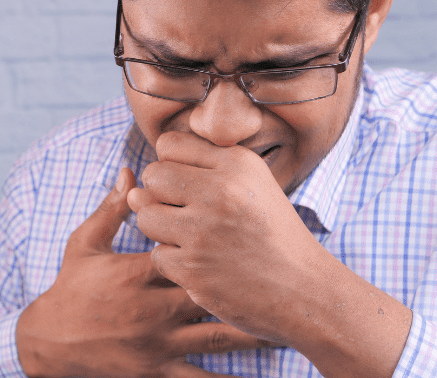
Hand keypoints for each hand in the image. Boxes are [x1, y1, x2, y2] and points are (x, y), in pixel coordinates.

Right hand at [16, 167, 274, 377]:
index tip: (249, 231)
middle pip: (211, 293)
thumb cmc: (69, 288)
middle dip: (246, 286)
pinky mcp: (156, 370)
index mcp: (137, 274)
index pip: (186, 251)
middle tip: (287, 278)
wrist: (48, 341)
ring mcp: (157, 343)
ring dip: (251, 331)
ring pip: (214, 337)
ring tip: (287, 326)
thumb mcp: (85, 244)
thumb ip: (111, 209)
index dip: (217, 242)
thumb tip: (130, 171)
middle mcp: (152, 308)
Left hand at [130, 132, 412, 377]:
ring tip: (193, 238)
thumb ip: (196, 173)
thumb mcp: (251, 185)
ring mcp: (204, 231)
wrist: (305, 291)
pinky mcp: (192, 267)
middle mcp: (219, 191)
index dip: (173, 165)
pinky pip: (157, 254)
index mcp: (236, 164)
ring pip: (145, 215)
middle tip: (189, 215)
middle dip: (161, 195)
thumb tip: (132, 189)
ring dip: (161, 229)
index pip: (168, 144)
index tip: (192, 186)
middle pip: (152, 176)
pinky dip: (175, 263)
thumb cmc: (271, 234)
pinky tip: (203, 265)